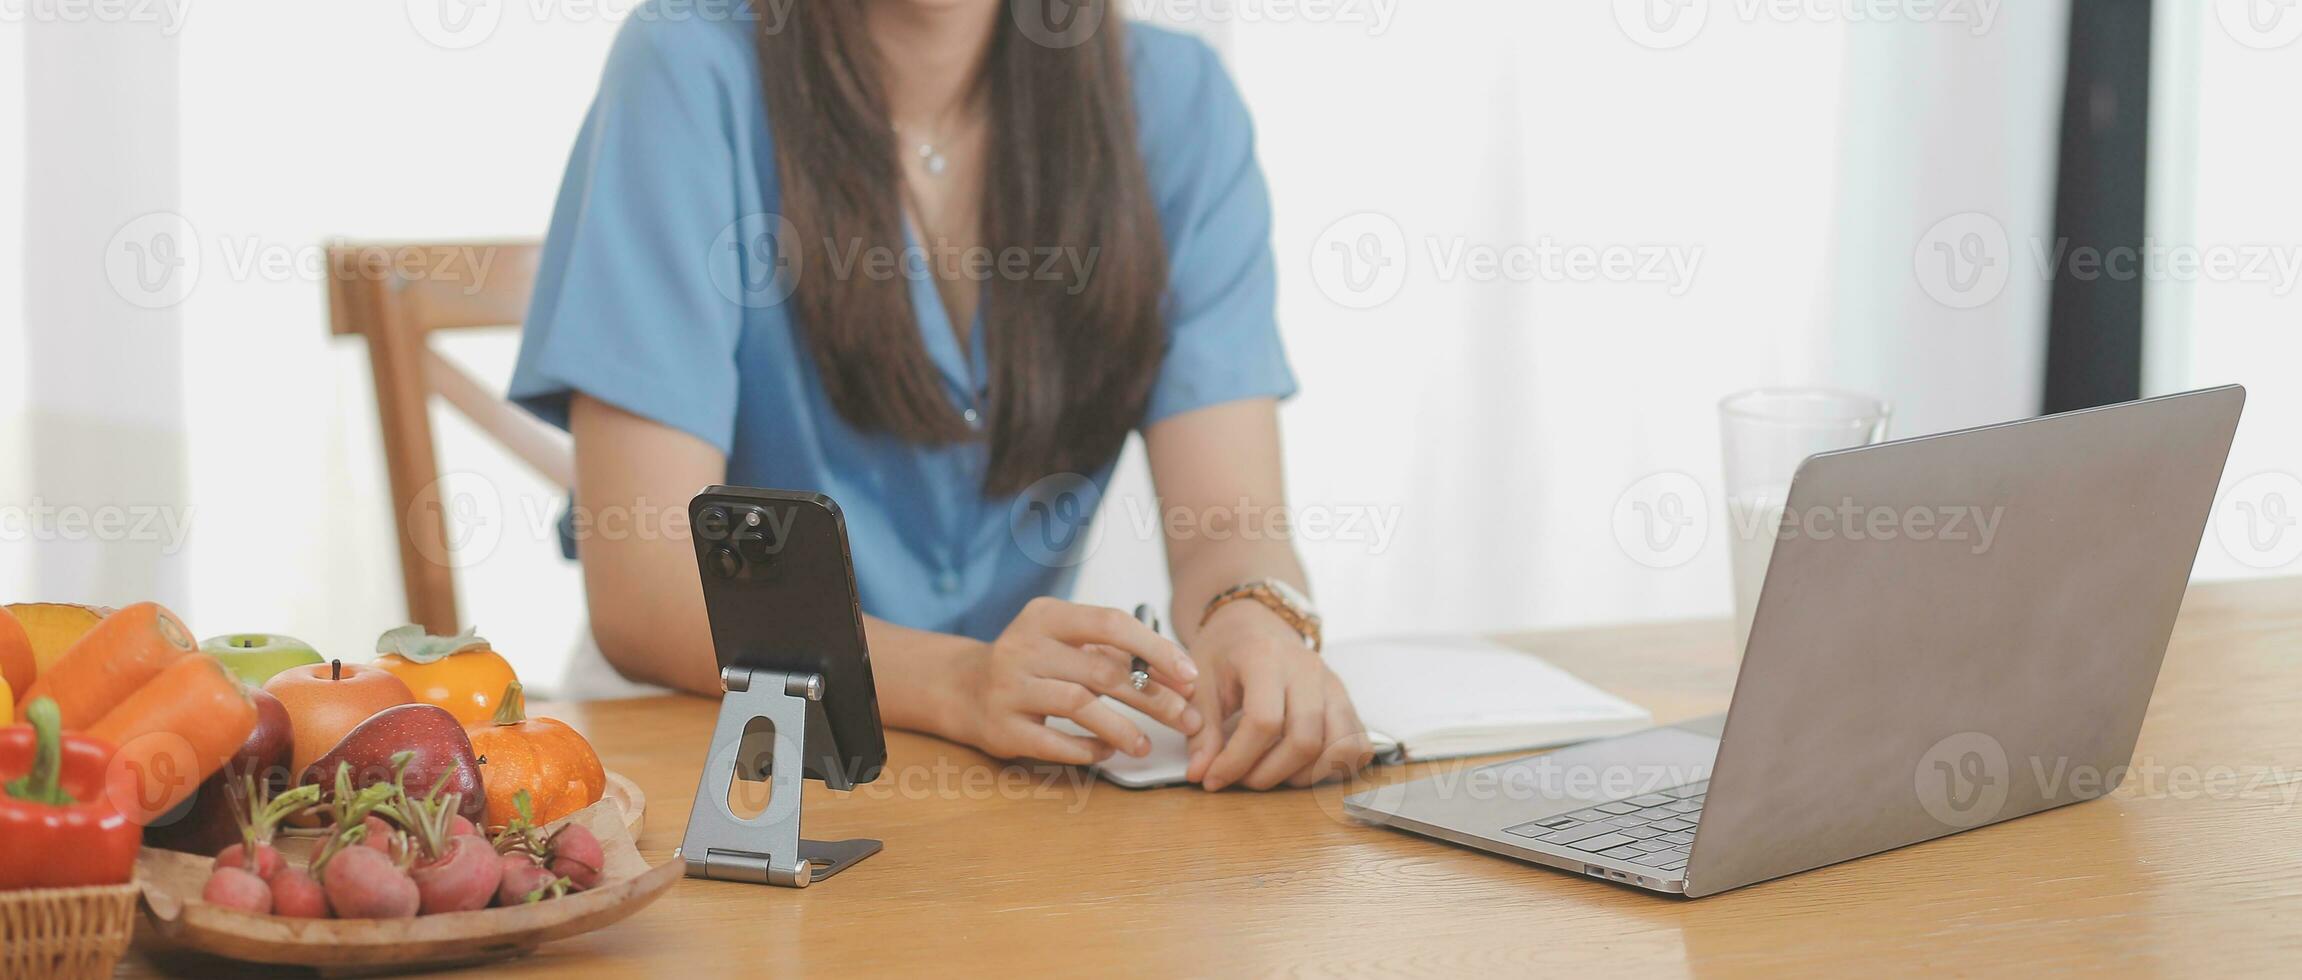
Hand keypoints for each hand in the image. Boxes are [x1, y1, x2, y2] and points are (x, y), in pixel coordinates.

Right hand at [947, 598, 1203, 764]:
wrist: (963, 688)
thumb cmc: (1032, 663)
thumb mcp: (1064, 641)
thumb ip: (1112, 652)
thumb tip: (1179, 676)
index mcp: (1046, 615)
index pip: (1111, 624)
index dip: (1156, 650)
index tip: (1189, 676)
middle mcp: (1024, 646)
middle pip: (1102, 670)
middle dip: (1152, 697)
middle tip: (1186, 718)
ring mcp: (1009, 687)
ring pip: (1080, 705)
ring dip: (1123, 729)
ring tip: (1146, 746)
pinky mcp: (1002, 727)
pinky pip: (1054, 742)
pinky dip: (1087, 749)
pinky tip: (1107, 752)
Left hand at [1185, 602, 1373, 789]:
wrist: (1253, 622)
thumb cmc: (1225, 652)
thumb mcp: (1200, 682)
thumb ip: (1201, 729)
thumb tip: (1201, 774)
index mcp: (1267, 659)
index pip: (1263, 723)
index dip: (1237, 760)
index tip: (1213, 778)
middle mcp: (1308, 670)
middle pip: (1305, 740)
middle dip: (1270, 774)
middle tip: (1242, 779)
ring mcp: (1333, 685)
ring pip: (1339, 747)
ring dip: (1305, 775)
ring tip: (1273, 773)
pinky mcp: (1347, 701)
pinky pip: (1358, 744)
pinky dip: (1336, 767)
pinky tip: (1303, 767)